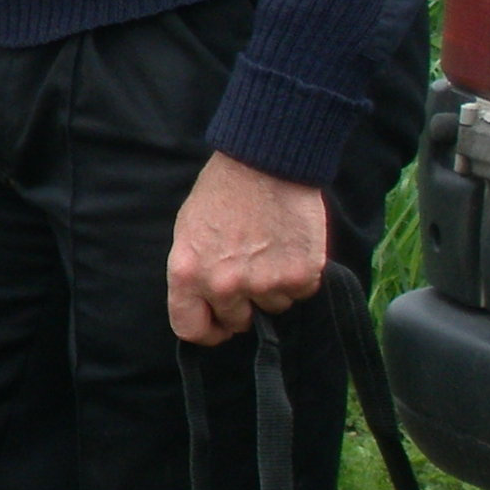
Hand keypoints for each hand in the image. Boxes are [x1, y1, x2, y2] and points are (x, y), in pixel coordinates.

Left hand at [167, 152, 327, 343]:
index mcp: (187, 273)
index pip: (191, 329)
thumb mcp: (188, 232)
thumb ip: (195, 273)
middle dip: (243, 305)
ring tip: (271, 250)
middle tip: (250, 272)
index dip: (207, 329)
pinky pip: (301, 293)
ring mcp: (264, 283)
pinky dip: (299, 275)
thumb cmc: (222, 191)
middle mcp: (224, 285)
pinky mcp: (301, 275)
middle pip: (236, 322)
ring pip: (273, 308)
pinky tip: (291, 246)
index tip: (218, 325)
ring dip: (274, 288)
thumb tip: (207, 306)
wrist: (265, 160)